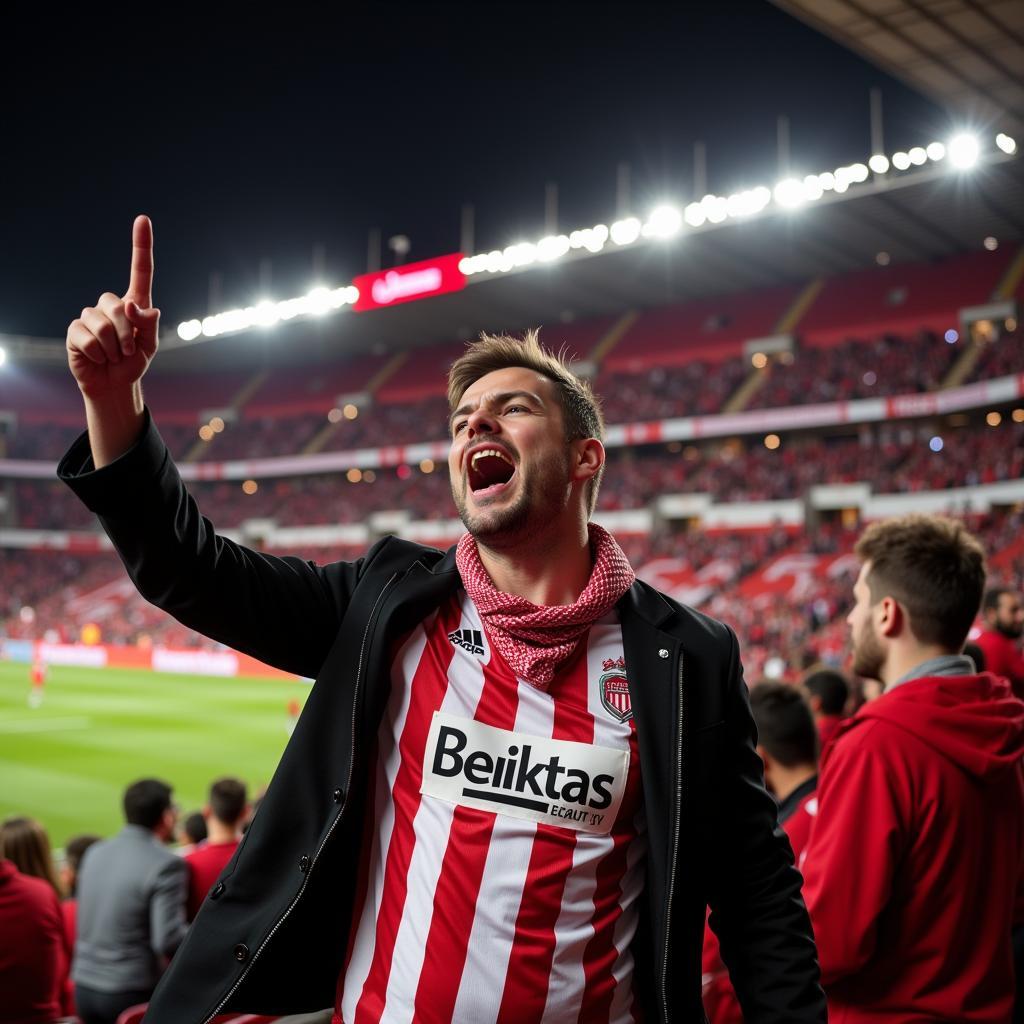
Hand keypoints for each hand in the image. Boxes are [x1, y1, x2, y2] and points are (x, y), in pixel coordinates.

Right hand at [66, 215, 160, 397]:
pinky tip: (99, 357)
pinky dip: (98, 352)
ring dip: (114, 346)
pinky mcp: (76, 330)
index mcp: (134, 304)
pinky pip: (88, 337)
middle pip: (119, 306)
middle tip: (127, 352)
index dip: (141, 245)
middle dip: (128, 334)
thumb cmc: (133, 362)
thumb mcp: (150, 346)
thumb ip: (149, 325)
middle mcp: (111, 305)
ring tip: (113, 356)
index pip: (140, 271)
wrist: (113, 383)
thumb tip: (134, 305)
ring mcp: (91, 316)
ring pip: (103, 324)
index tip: (143, 219)